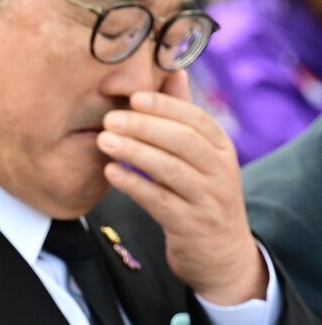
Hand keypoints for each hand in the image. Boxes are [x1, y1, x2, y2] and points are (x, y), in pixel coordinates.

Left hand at [97, 71, 265, 304]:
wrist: (220, 255)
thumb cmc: (199, 194)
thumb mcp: (199, 155)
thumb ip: (184, 115)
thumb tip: (174, 70)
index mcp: (220, 148)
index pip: (196, 119)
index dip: (165, 106)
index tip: (133, 96)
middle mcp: (219, 171)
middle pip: (184, 142)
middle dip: (145, 126)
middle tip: (110, 118)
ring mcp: (207, 199)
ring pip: (172, 170)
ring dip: (135, 152)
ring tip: (104, 140)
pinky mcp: (190, 226)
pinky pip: (160, 202)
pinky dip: (134, 185)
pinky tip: (111, 173)